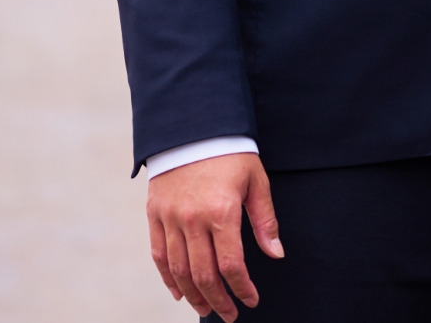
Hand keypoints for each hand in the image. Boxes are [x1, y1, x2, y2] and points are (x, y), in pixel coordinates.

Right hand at [147, 152, 281, 319]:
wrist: (192, 126)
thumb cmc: (231, 153)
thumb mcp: (256, 181)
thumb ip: (265, 221)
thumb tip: (276, 254)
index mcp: (221, 212)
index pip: (231, 265)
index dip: (242, 288)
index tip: (251, 300)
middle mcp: (192, 220)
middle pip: (203, 274)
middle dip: (219, 300)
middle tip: (229, 315)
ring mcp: (170, 219)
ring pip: (178, 270)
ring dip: (194, 295)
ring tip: (207, 309)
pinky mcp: (154, 215)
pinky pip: (159, 255)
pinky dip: (168, 278)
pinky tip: (180, 292)